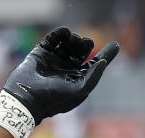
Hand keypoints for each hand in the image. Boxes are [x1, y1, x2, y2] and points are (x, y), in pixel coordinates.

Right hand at [3, 27, 119, 124]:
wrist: (28, 98)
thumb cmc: (56, 98)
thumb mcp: (80, 90)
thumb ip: (94, 76)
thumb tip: (103, 62)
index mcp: (78, 79)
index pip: (94, 64)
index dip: (106, 55)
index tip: (116, 45)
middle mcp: (67, 69)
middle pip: (82, 51)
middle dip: (86, 44)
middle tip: (85, 43)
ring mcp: (54, 60)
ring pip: (68, 44)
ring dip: (74, 39)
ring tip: (74, 39)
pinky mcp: (41, 53)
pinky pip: (53, 39)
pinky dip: (60, 34)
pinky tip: (65, 32)